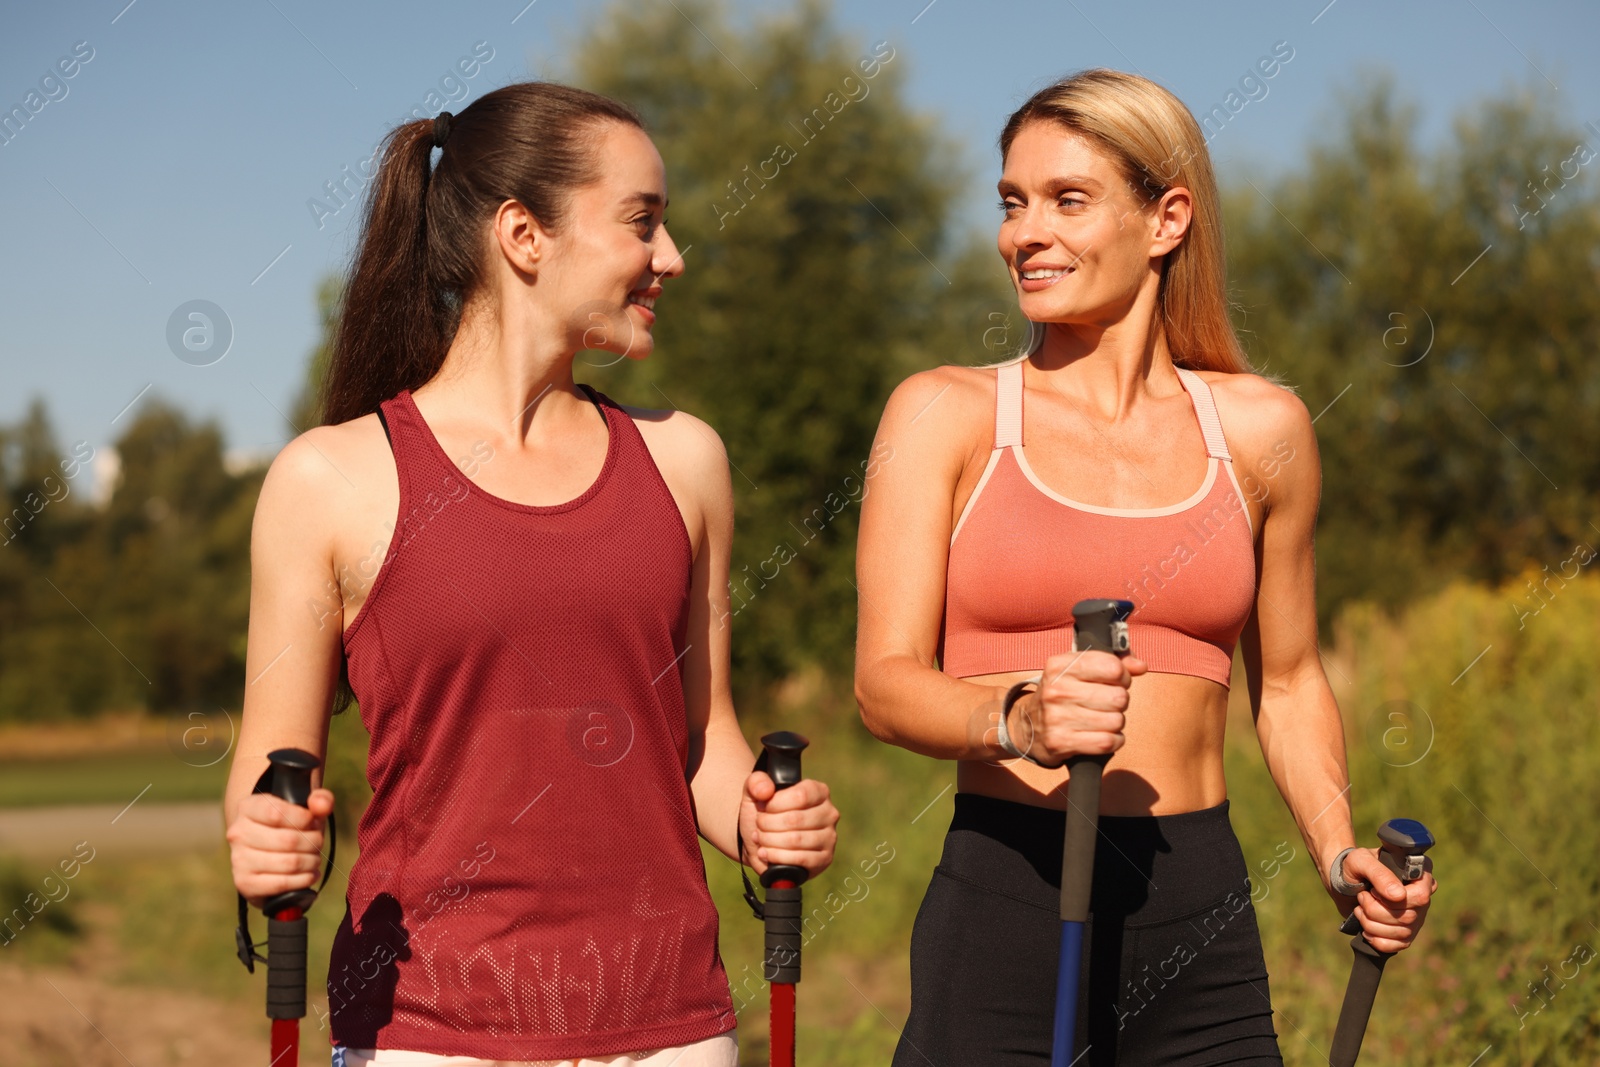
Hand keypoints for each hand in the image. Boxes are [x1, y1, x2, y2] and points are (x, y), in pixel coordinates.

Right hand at [226, 787, 334, 907]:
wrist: (264, 852)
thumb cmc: (288, 825)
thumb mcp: (304, 807)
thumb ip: (320, 800)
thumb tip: (322, 806)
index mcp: (248, 807)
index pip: (277, 813)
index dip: (304, 819)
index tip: (313, 822)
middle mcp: (238, 833)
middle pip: (289, 840)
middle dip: (313, 842)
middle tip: (318, 843)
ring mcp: (239, 859)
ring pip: (289, 863)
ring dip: (311, 862)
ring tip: (315, 859)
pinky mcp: (245, 883)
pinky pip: (282, 883)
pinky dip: (303, 880)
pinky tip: (310, 874)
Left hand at [738, 771, 838, 879]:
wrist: (760, 841)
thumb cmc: (762, 814)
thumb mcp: (754, 792)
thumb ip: (756, 782)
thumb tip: (766, 790)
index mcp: (818, 791)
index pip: (800, 796)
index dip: (775, 804)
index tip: (763, 808)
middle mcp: (829, 813)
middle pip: (795, 819)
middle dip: (768, 824)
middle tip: (759, 826)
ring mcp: (829, 837)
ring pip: (796, 840)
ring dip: (770, 841)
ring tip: (761, 839)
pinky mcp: (824, 859)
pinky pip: (800, 859)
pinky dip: (777, 857)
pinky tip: (765, 853)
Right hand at [1008, 650, 1148, 765]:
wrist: (1027, 725)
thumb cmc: (1061, 694)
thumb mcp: (1078, 670)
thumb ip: (1112, 663)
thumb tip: (1141, 666)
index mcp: (1060, 665)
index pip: (1112, 667)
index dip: (1123, 676)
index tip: (1115, 681)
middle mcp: (1056, 690)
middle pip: (1118, 697)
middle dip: (1119, 702)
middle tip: (1106, 703)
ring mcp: (1056, 717)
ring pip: (1116, 721)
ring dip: (1115, 723)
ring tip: (1101, 720)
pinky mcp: (1060, 742)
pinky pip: (1106, 742)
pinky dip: (1113, 741)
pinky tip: (1102, 735)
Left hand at [1334, 848, 1435, 953]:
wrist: (1344, 882)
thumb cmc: (1355, 867)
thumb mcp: (1361, 861)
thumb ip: (1379, 874)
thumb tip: (1399, 896)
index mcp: (1419, 875)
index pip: (1420, 896)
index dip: (1392, 899)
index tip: (1372, 891)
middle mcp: (1423, 897)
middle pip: (1408, 916)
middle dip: (1375, 910)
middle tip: (1361, 897)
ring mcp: (1416, 917)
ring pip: (1402, 932)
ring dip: (1372, 924)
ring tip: (1360, 909)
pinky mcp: (1405, 934)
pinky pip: (1397, 946)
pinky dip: (1377, 940)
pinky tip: (1366, 929)